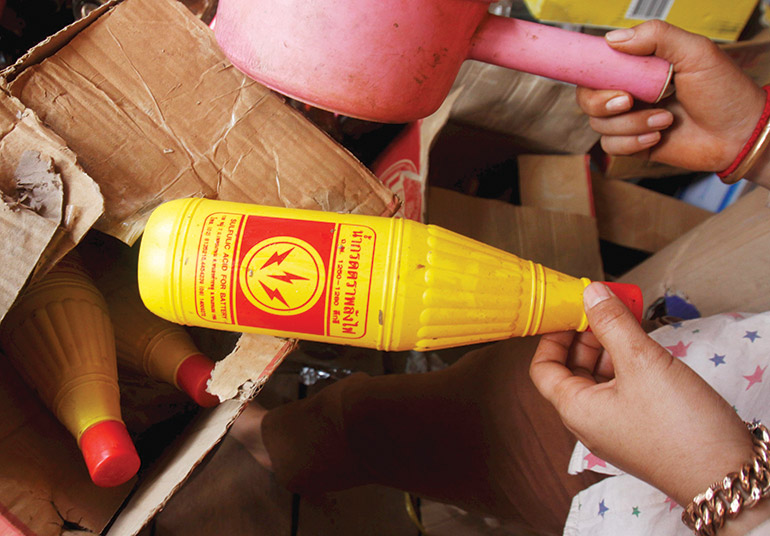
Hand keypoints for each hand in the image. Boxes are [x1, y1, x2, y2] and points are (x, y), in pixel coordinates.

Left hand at [529, 282, 752, 507]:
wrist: (726, 475)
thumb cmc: (680, 428)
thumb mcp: (642, 363)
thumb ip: (613, 324)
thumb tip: (591, 294)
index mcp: (576, 410)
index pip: (543, 368)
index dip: (553, 336)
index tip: (570, 311)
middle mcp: (589, 422)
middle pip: (572, 370)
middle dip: (587, 336)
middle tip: (608, 309)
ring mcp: (615, 427)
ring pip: (599, 378)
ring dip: (610, 348)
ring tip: (630, 323)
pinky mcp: (640, 429)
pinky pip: (622, 389)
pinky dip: (628, 365)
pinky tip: (647, 349)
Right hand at [577, 21, 765, 172]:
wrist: (739, 133)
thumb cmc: (724, 90)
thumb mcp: (696, 52)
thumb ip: (657, 36)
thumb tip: (613, 39)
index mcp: (640, 66)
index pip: (598, 65)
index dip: (590, 71)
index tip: (598, 76)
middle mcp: (630, 91)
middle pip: (587, 98)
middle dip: (601, 103)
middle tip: (627, 101)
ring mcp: (630, 119)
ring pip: (600, 124)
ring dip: (631, 124)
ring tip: (666, 119)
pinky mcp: (633, 143)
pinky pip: (611, 145)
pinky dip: (633, 141)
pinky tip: (658, 136)